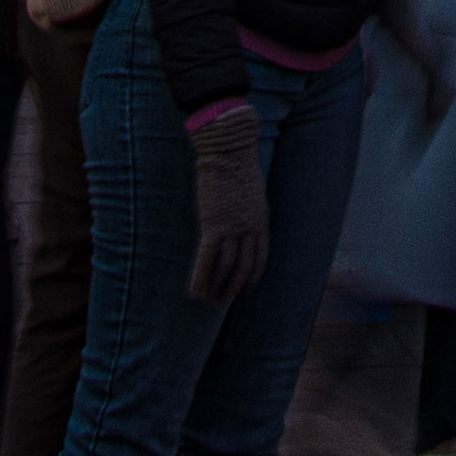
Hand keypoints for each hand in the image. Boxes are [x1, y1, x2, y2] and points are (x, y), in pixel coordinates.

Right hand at [182, 95, 269, 300]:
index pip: (259, 260)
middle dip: (232, 290)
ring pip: (224, 268)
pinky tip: (194, 291)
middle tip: (223, 304)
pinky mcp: (213, 225)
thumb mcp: (255, 195)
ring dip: (216, 288)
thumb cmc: (239, 169)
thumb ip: (254, 214)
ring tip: (208, 301)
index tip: (244, 291)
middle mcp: (249, 230)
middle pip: (242, 269)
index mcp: (260, 223)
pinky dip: (200, 278)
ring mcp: (232, 229)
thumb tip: (253, 226)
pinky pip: (206, 259)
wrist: (228, 152)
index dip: (251, 279)